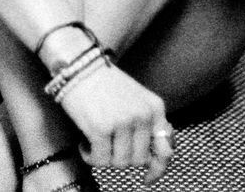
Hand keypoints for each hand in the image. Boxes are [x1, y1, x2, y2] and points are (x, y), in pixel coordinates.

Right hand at [56, 63, 174, 184]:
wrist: (79, 64)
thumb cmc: (103, 82)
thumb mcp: (135, 98)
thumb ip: (146, 122)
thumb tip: (152, 157)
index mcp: (155, 107)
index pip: (165, 149)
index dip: (157, 169)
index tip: (147, 179)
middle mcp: (143, 115)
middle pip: (138, 160)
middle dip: (120, 158)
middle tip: (106, 146)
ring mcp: (123, 122)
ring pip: (119, 163)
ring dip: (104, 158)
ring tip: (94, 142)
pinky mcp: (101, 129)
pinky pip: (100, 160)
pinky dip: (90, 156)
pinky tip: (83, 143)